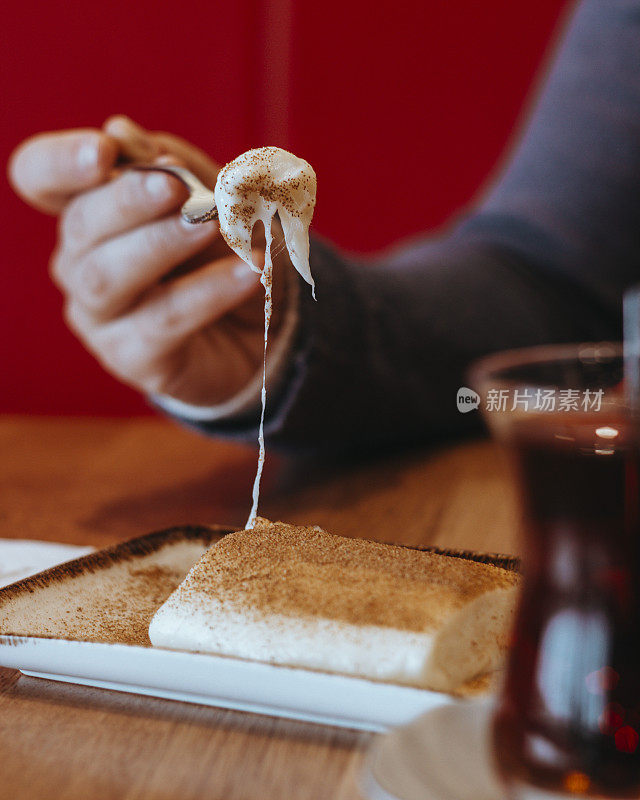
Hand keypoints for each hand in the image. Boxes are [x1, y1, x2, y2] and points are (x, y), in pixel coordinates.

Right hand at [8, 116, 289, 407]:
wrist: (266, 332)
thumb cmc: (227, 258)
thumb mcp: (215, 204)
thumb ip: (177, 172)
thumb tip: (123, 131)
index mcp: (90, 213)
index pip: (39, 177)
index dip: (59, 162)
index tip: (104, 152)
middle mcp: (80, 263)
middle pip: (80, 226)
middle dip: (126, 201)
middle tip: (174, 187)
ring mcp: (100, 315)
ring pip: (108, 276)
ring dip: (161, 245)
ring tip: (210, 227)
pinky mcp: (131, 356)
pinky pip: (164, 320)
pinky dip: (209, 292)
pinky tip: (248, 273)